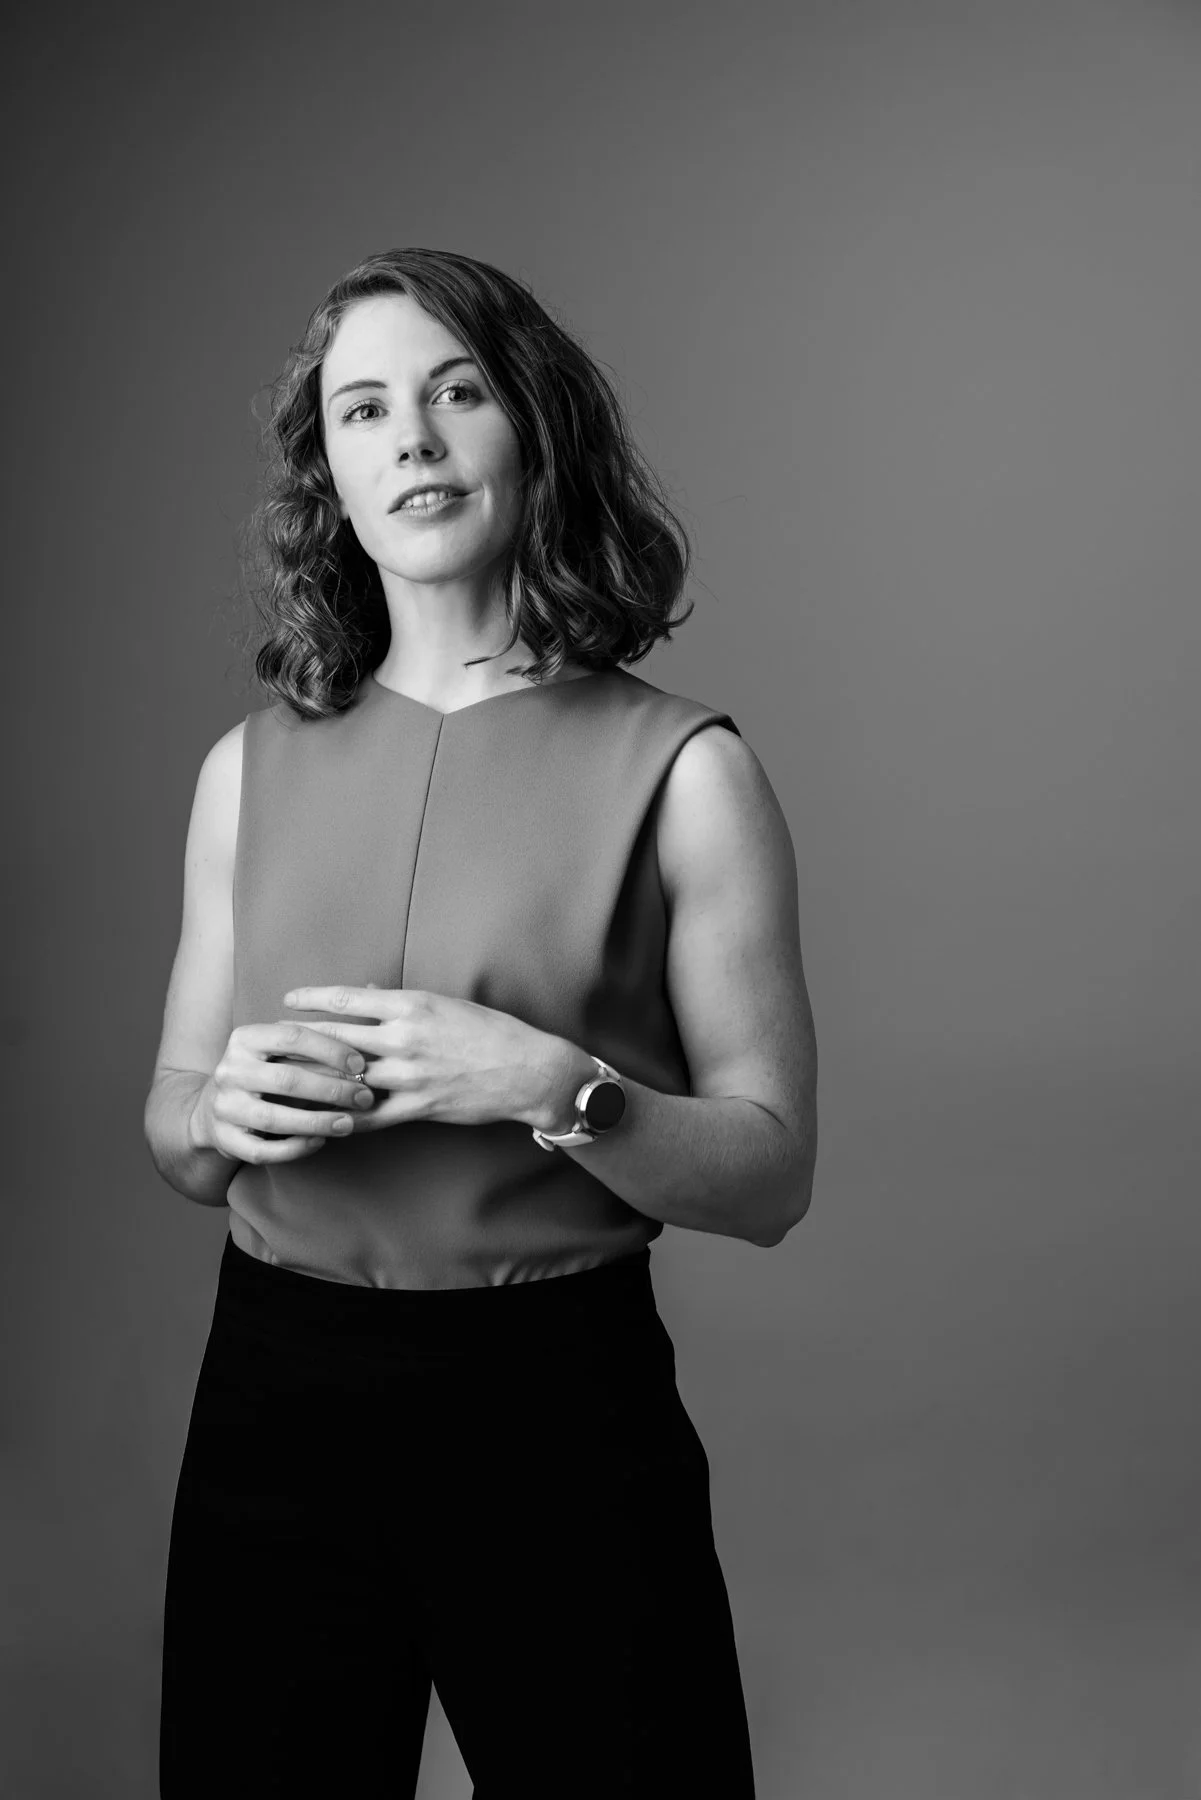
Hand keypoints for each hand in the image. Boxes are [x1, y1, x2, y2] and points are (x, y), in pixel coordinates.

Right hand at [189, 1021, 376, 1163]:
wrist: (211, 1107)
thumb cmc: (261, 1073)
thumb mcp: (275, 1051)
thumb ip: (311, 1048)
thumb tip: (365, 1058)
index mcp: (244, 1038)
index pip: (292, 1037)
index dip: (331, 1050)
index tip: (360, 1065)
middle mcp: (229, 1070)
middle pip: (287, 1080)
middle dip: (332, 1090)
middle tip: (365, 1098)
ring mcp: (224, 1106)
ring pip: (275, 1118)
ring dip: (318, 1122)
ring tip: (349, 1124)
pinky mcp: (224, 1139)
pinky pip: (263, 1150)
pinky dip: (295, 1149)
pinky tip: (320, 1142)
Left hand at [280, 985, 560, 1133]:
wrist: (528, 1070)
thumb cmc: (490, 1031)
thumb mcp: (446, 1004)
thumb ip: (401, 1002)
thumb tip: (363, 991)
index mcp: (412, 1005)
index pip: (348, 998)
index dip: (313, 999)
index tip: (288, 999)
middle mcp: (405, 1038)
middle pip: (337, 1038)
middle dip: (300, 1041)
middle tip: (270, 1041)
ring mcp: (409, 1075)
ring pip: (347, 1078)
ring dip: (313, 1081)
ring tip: (283, 1081)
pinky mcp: (417, 1106)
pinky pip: (369, 1116)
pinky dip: (342, 1117)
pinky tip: (320, 1119)